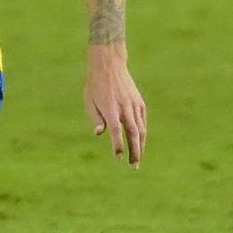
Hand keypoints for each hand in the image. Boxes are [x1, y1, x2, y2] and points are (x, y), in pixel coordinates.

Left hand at [84, 45, 145, 168]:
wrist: (109, 65)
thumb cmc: (95, 85)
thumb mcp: (89, 101)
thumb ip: (96, 118)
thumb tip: (99, 133)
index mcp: (110, 108)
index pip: (115, 131)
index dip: (118, 145)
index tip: (118, 157)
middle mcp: (124, 108)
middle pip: (132, 134)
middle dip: (134, 151)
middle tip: (133, 166)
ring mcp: (134, 105)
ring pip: (140, 129)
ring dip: (140, 146)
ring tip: (137, 159)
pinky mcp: (139, 103)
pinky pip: (142, 122)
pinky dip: (142, 134)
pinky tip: (140, 143)